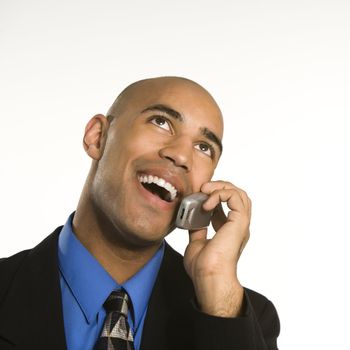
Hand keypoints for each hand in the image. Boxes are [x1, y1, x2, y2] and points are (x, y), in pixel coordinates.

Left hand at [183, 181, 250, 316]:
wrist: (208, 277)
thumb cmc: (203, 268)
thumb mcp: (196, 243)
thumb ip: (197, 230)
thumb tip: (192, 220)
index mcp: (230, 230)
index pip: (228, 205)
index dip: (214, 196)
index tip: (199, 196)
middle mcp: (238, 226)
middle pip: (238, 195)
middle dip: (221, 187)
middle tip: (204, 188)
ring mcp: (240, 223)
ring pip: (240, 193)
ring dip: (221, 187)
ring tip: (205, 190)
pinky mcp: (239, 222)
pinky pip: (234, 197)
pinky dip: (220, 194)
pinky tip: (207, 202)